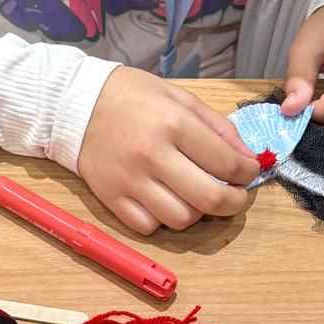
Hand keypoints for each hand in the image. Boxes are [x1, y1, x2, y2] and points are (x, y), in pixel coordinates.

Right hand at [77, 66, 260, 234]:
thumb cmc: (132, 96)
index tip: (248, 171)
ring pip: (181, 219)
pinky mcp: (111, 199)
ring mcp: (130, 181)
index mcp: (174, 124)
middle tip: (236, 196)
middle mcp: (153, 156)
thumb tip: (247, 158)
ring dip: (198, 212)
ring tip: (197, 195)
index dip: (248, 173)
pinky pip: (149, 227)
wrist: (75, 104)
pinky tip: (165, 200)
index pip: (227, 163)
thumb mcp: (179, 97)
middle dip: (235, 202)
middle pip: (210, 200)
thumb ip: (217, 127)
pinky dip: (163, 220)